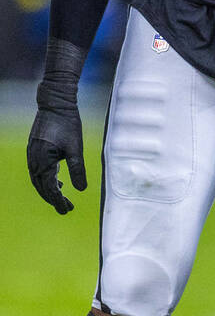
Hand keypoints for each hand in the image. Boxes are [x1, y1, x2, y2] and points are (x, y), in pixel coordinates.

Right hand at [28, 81, 86, 214]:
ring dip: (50, 190)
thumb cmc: (67, 125)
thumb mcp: (76, 149)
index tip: (67, 210)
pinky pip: (38, 171)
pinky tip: (59, 183)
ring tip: (63, 200)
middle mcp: (34, 159)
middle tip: (67, 209)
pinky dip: (47, 180)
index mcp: (43, 161)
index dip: (58, 201)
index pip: (50, 188)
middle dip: (53, 199)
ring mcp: (33, 155)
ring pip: (39, 179)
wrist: (55, 105)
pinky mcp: (35, 150)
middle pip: (42, 186)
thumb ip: (77, 169)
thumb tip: (81, 189)